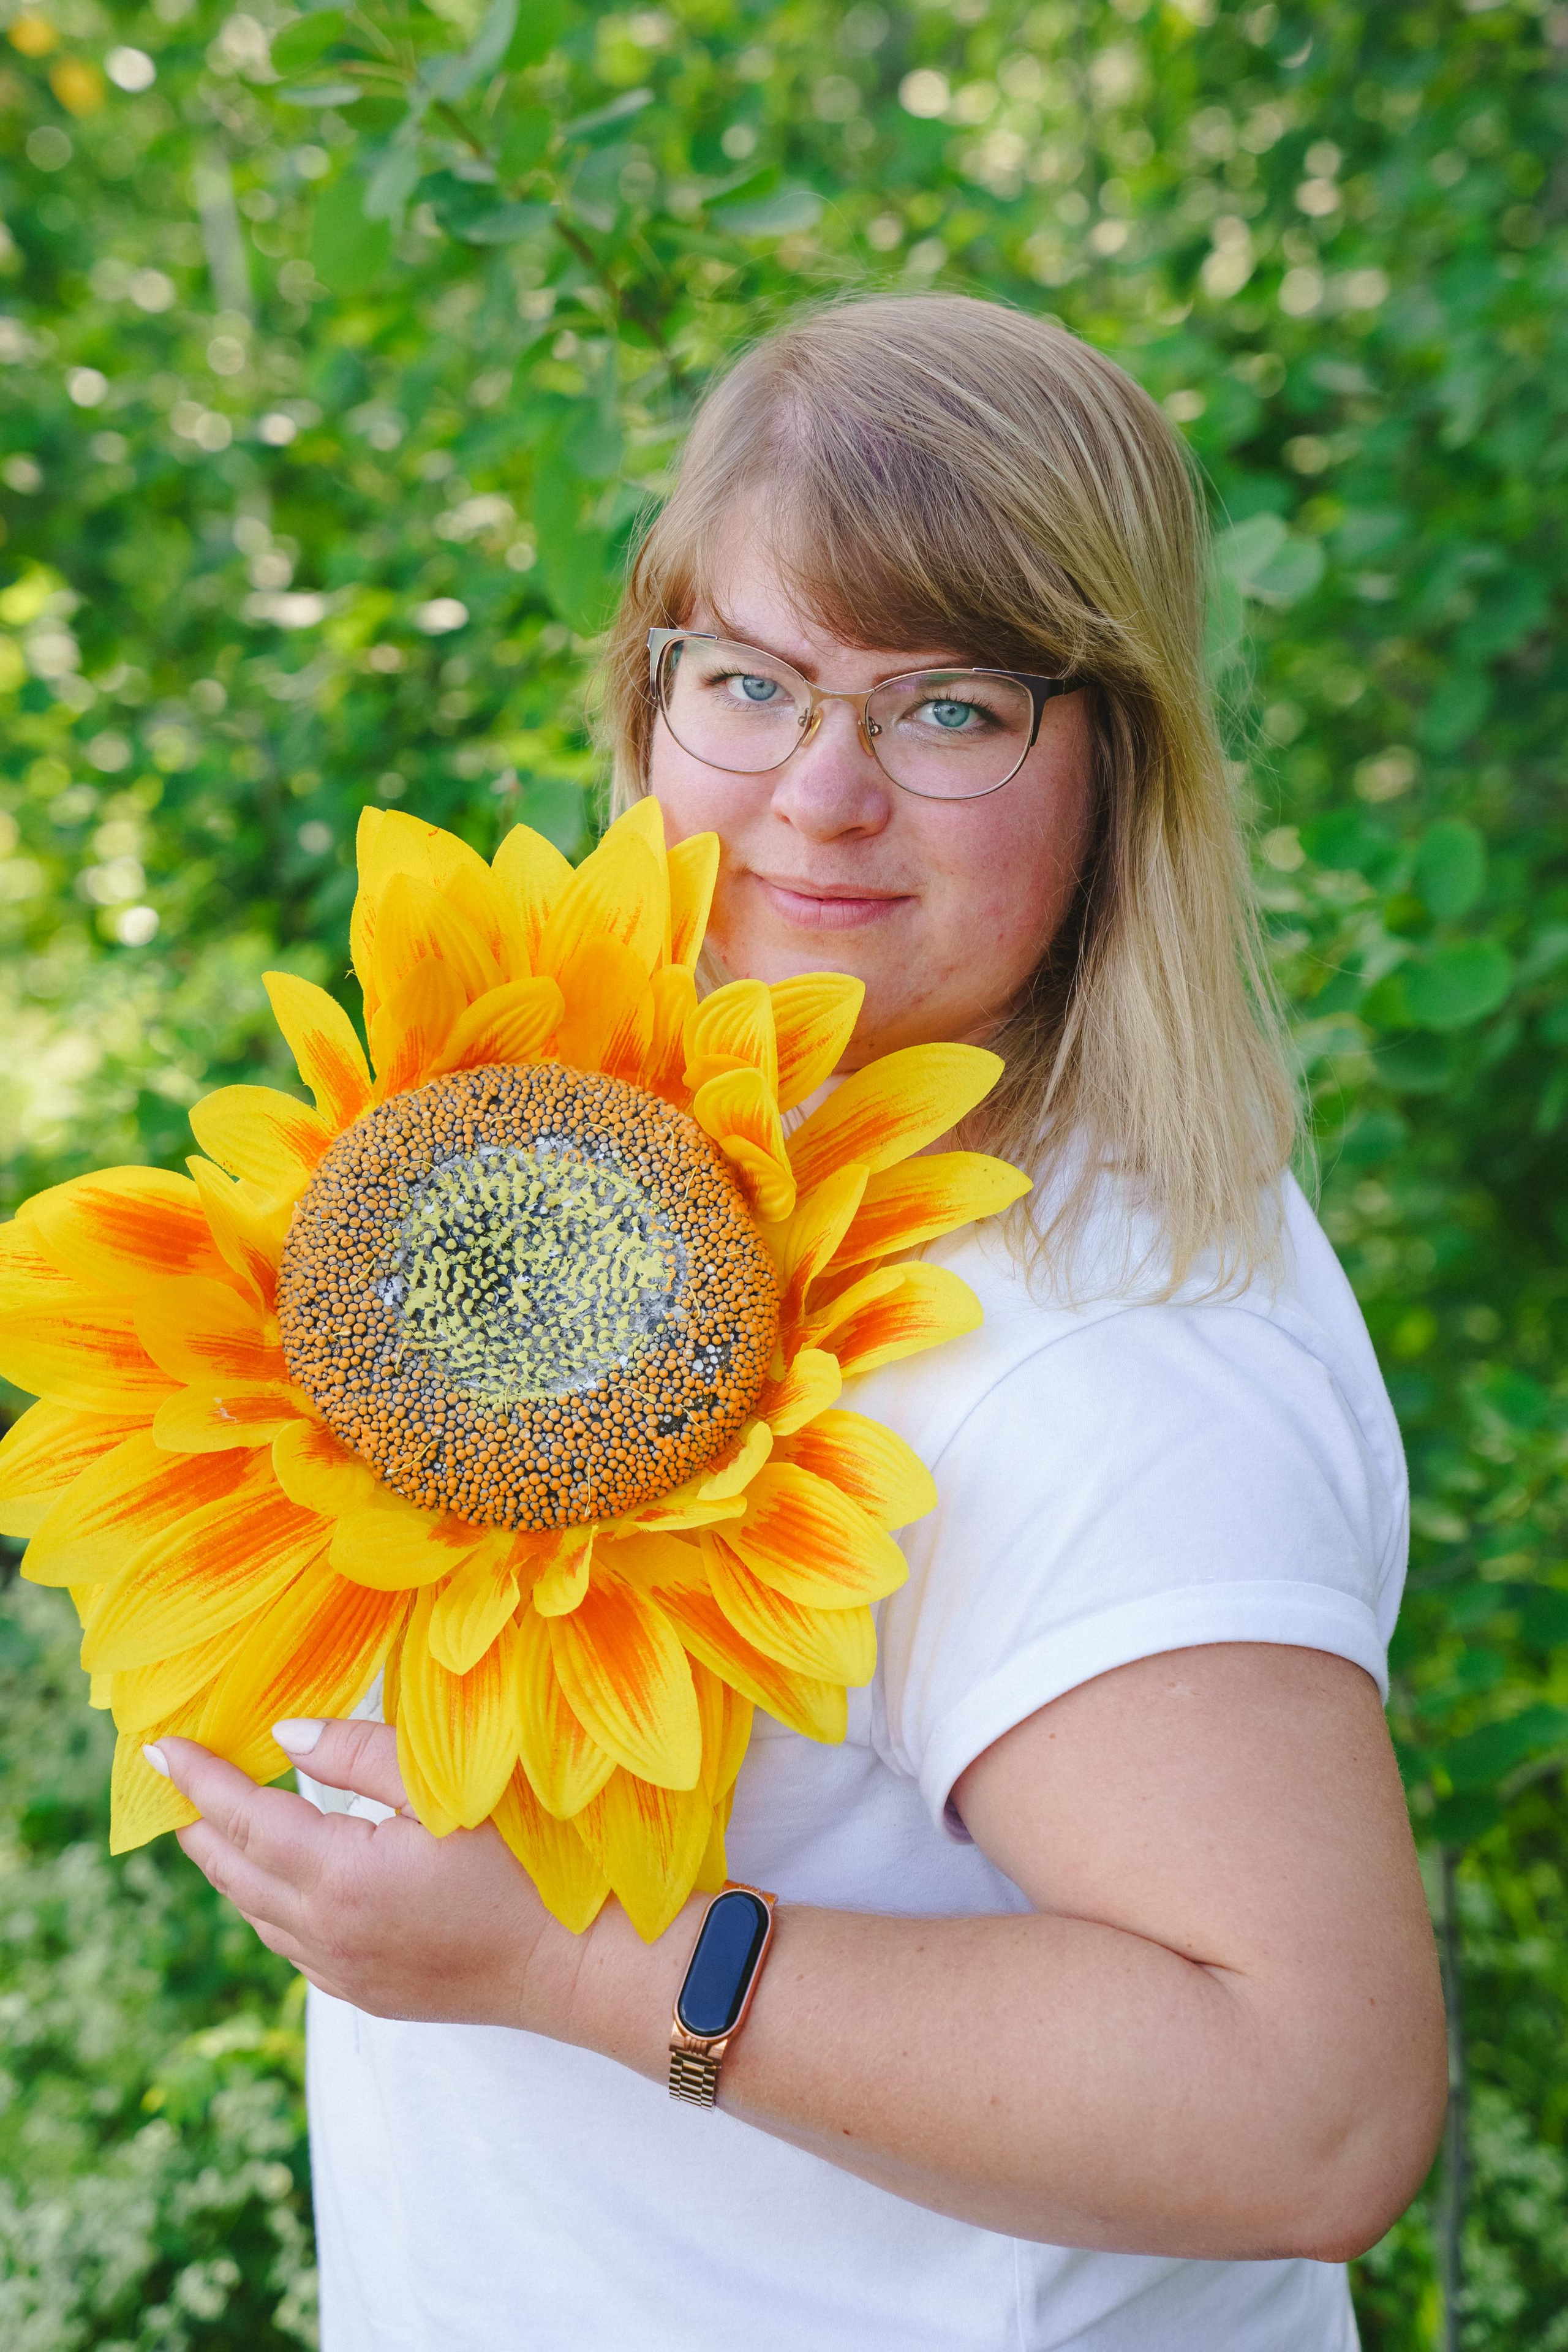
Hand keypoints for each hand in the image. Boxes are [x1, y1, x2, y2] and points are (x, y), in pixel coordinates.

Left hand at [151, 1719, 579, 2030]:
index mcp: (342, 1876)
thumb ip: (360, 1756)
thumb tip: (285, 1735)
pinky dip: (269, 1903)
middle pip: (234, 1871)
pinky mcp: (368, 1993)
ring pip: (258, 1913)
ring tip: (217, 1821)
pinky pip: (292, 1944)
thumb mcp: (447, 1787)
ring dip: (231, 1865)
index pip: (244, 1818)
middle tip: (174, 1779)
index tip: (160, 1746)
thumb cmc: (528, 1860)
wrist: (582, 1963)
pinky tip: (281, 1877)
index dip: (201, 1779)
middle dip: (198, 1821)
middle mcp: (328, 1934)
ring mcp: (345, 1972)